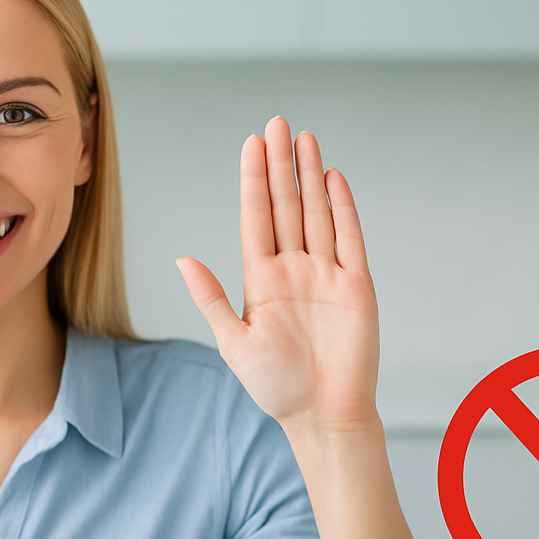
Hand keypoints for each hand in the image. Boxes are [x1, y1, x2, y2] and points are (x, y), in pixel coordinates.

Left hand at [177, 117, 378, 431]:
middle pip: (286, 206)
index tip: (250, 145)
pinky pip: (350, 238)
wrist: (322, 415)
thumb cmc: (276, 387)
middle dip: (280, 166)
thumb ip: (210, 298)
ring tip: (303, 138)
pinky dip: (343, 208)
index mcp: (262, 280)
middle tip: (275, 123)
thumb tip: (182, 259)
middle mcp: (294, 270)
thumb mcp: (233, 343)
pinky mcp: (356, 286)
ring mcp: (327, 275)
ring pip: (317, 213)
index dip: (253, 182)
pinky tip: (333, 179)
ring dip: (309, 176)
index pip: (256, 219)